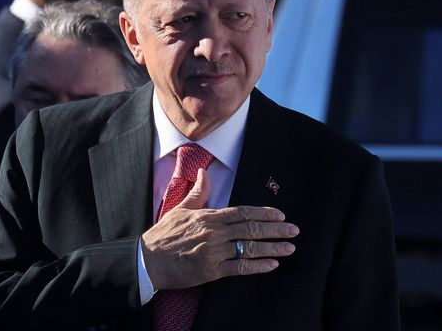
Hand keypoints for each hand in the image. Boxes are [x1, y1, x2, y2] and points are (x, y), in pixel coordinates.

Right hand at [141, 168, 298, 289]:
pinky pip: (239, 268)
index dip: (263, 213)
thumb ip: (198, 191)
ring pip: (248, 248)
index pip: (242, 212)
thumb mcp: (181, 208)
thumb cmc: (164, 234)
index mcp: (209, 217)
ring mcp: (214, 252)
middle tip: (293, 231)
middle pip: (250, 229)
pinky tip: (272, 265)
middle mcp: (214, 233)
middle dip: (275, 230)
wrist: (148, 260)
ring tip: (289, 248)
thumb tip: (203, 171)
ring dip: (272, 248)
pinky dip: (257, 267)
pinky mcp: (211, 271)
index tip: (280, 215)